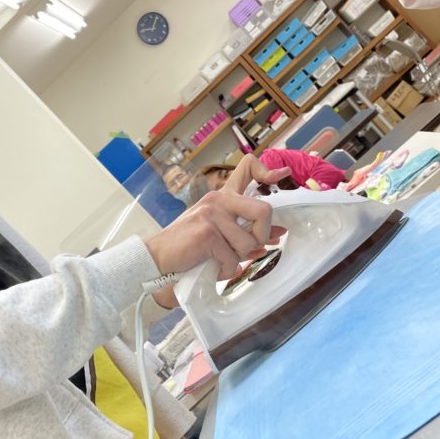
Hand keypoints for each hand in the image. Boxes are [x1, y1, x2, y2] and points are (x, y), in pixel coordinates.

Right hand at [145, 156, 290, 306]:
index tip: (283, 175)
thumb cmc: (188, 248)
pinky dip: (224, 271)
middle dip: (262, 236)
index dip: (268, 171)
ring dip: (237, 260)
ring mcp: (211, 214)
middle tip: (250, 249)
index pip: (248, 167)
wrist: (157, 259)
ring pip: (248, 243)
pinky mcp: (206, 232)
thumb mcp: (220, 235)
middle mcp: (218, 200)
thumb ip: (246, 231)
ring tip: (219, 261)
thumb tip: (278, 234)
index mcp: (222, 197)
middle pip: (263, 211)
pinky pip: (232, 259)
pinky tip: (211, 268)